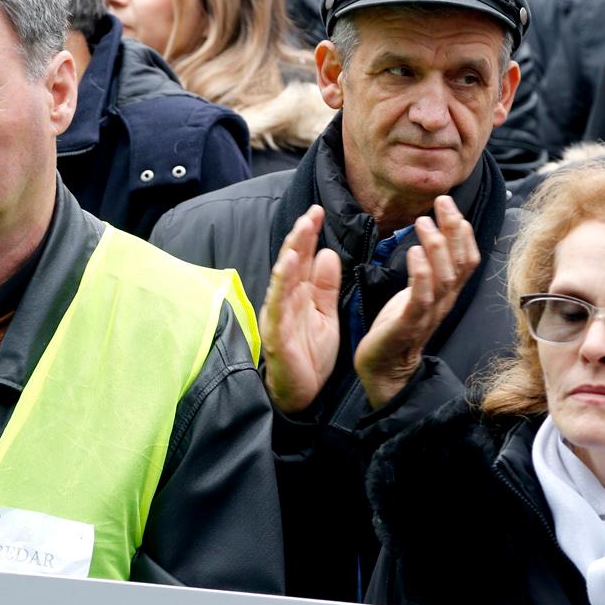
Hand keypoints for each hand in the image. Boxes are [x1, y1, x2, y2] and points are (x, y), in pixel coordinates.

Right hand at [261, 206, 341, 414]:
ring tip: (301, 230)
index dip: (309, 235)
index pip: (303, 259)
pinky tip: (287, 265)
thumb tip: (328, 253)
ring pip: (282, 279)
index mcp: (298, 295)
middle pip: (291, 263)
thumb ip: (325, 287)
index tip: (319, 211)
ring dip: (291, 253)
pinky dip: (281, 284)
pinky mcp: (276, 334)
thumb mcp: (326, 315)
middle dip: (301, 236)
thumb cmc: (311, 354)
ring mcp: (278, 316)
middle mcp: (284, 301)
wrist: (302, 394)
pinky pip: (277, 305)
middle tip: (312, 212)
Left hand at [354, 196, 480, 409]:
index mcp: (447, 293)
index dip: (462, 230)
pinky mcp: (408, 325)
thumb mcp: (419, 291)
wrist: (385, 368)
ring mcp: (429, 314)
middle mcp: (444, 302)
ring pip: (445, 277)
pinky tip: (414, 253)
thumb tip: (434, 236)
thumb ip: (430, 268)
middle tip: (441, 202)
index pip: (467, 258)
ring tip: (423, 221)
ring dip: (437, 246)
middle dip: (454, 229)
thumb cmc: (398, 325)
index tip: (448, 204)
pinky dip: (421, 273)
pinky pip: (421, 298)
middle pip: (461, 262)